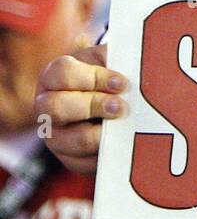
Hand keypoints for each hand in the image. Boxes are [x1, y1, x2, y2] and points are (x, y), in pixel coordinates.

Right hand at [35, 39, 128, 173]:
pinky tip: (121, 143)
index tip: (121, 83)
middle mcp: (45, 107)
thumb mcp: (105, 63)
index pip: (62, 72)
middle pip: (56, 106)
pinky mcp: (70, 160)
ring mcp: (55, 136)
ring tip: (122, 126)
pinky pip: (87, 163)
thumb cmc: (104, 81)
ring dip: (102, 134)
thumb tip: (129, 56)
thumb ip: (113, 56)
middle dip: (93, 105)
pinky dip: (108, 153)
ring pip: (72, 139)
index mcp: (52, 77)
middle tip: (121, 107)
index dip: (94, 77)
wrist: (105, 110)